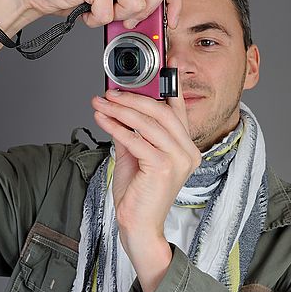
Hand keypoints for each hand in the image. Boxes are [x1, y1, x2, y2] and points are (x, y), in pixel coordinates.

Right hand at [8, 0, 180, 29]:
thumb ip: (133, 2)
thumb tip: (158, 23)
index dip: (175, 2)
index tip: (172, 22)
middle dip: (148, 11)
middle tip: (125, 18)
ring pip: (137, 4)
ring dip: (116, 17)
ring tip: (97, 10)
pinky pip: (111, 13)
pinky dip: (97, 20)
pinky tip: (85, 11)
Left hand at [91, 88, 200, 291]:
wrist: (139, 226)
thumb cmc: (139, 195)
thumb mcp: (136, 156)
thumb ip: (133, 132)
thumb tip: (120, 108)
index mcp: (186, 148)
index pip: (178, 111)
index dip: (172, 85)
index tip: (164, 65)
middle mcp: (188, 153)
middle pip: (163, 112)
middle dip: (134, 98)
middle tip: (111, 93)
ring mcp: (179, 160)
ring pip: (149, 123)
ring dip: (121, 110)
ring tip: (102, 104)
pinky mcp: (164, 168)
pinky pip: (137, 140)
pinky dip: (117, 127)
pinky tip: (103, 120)